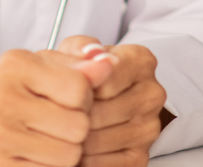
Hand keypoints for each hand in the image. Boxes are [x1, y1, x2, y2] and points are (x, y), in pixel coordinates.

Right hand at [0, 47, 111, 166]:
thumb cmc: (7, 91)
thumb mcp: (40, 65)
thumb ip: (77, 62)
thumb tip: (108, 64)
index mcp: (16, 67)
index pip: (80, 89)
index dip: (85, 96)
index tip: (72, 98)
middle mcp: (3, 101)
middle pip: (78, 126)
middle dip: (78, 125)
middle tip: (62, 120)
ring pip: (69, 156)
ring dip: (68, 150)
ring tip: (51, 137)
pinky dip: (51, 166)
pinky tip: (39, 153)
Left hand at [58, 37, 166, 166]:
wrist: (106, 99)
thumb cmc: (88, 75)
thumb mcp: (79, 51)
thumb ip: (81, 47)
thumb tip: (92, 53)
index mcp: (141, 62)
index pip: (103, 80)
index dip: (75, 90)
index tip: (60, 92)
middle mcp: (152, 94)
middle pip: (98, 114)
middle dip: (70, 118)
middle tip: (50, 118)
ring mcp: (149, 128)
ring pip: (97, 142)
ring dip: (71, 143)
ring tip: (55, 134)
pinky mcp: (140, 156)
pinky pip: (104, 165)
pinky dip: (81, 162)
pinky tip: (69, 150)